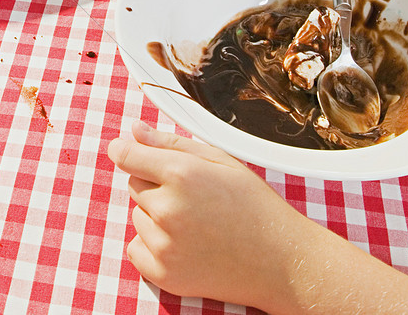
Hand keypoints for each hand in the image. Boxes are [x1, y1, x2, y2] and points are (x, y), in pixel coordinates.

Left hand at [107, 121, 305, 308]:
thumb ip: (171, 143)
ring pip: (137, 216)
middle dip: (156, 185)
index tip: (126, 151)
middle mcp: (168, 209)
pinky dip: (153, 246)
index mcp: (182, 174)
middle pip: (134, 184)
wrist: (281, 263)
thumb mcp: (220, 161)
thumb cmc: (254, 207)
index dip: (126, 150)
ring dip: (156, 217)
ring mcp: (164, 245)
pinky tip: (186, 245)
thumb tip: (133, 132)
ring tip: (197, 224)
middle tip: (193, 198)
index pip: (126, 155)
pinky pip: (136, 248)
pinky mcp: (164, 274)